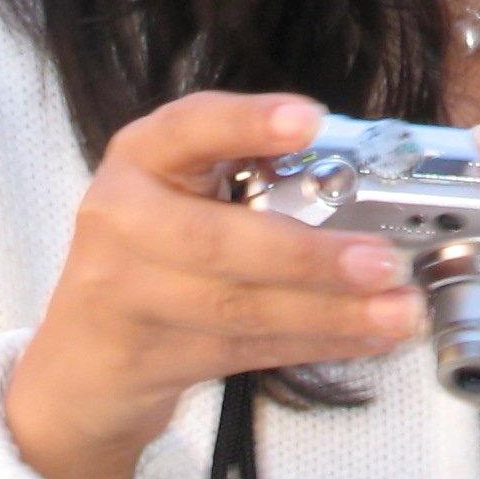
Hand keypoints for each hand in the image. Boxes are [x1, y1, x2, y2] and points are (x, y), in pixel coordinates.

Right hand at [6, 94, 422, 478]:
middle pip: (217, 240)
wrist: (81, 359)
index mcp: (139, 157)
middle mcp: (120, 217)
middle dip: (310, 254)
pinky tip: (366, 337)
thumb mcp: (181, 195)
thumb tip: (371, 182)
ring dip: (330, 312)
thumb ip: (251, 178)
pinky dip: (314, 343)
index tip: (310, 120)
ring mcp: (124, 294)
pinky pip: (245, 350)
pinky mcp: (145, 357)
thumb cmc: (153, 253)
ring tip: (398, 311)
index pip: (190, 127)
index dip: (249, 123)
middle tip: (383, 260)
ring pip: (238, 306)